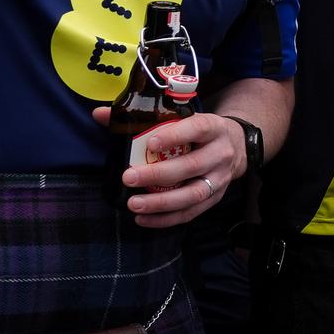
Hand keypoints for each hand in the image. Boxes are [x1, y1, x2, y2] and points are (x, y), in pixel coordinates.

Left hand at [91, 108, 244, 228]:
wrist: (235, 146)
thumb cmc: (198, 131)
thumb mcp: (182, 118)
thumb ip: (143, 117)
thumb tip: (98, 114)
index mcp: (213, 128)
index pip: (198, 129)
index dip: (176, 136)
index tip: (151, 143)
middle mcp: (221, 153)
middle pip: (192, 166)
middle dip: (158, 175)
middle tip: (129, 178)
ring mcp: (220, 178)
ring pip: (193, 194)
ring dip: (162, 202)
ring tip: (134, 204)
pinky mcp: (215, 197)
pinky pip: (191, 212)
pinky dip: (166, 219)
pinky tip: (143, 219)